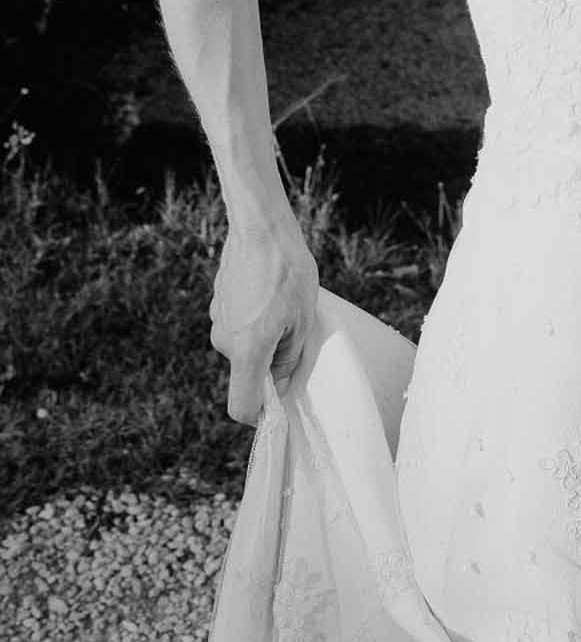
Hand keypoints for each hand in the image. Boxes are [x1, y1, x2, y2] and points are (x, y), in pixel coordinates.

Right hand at [210, 208, 319, 426]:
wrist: (261, 227)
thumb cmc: (287, 271)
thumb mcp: (302, 319)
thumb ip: (288, 359)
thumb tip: (279, 385)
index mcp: (247, 351)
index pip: (241, 406)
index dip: (260, 414)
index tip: (277, 403)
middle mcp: (224, 340)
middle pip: (247, 369)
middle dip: (269, 360)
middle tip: (293, 330)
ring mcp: (217, 320)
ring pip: (242, 344)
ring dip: (262, 335)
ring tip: (282, 303)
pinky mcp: (217, 302)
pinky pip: (237, 323)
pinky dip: (252, 317)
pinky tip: (267, 290)